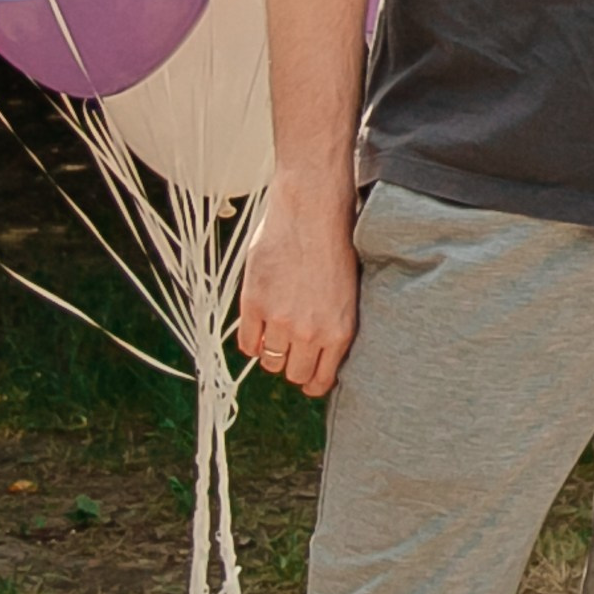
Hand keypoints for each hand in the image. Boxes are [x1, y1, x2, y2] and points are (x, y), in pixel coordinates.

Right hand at [237, 181, 359, 397]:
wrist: (312, 210)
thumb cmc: (334, 246)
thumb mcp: (347, 294)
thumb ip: (333, 327)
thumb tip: (320, 355)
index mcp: (340, 331)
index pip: (320, 381)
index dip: (312, 382)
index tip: (307, 376)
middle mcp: (311, 332)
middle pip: (293, 374)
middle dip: (292, 366)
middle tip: (290, 351)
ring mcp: (280, 319)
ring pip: (269, 361)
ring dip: (271, 352)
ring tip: (276, 333)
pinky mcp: (254, 303)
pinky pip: (247, 342)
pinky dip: (251, 339)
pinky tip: (259, 324)